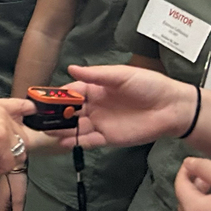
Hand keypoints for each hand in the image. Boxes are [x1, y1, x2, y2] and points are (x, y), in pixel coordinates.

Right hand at [45, 65, 197, 149]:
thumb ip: (96, 74)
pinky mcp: (109, 138)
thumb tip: (71, 69)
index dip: (57, 95)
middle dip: (54, 114)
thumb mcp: (121, 75)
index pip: (71, 91)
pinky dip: (75, 142)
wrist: (172, 107)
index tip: (42, 98)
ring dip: (61, 129)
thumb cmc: (149, 85)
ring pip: (75, 127)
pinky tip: (63, 142)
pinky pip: (88, 141)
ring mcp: (101, 122)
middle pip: (69, 111)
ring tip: (45, 131)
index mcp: (97, 88)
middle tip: (38, 118)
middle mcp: (95, 106)